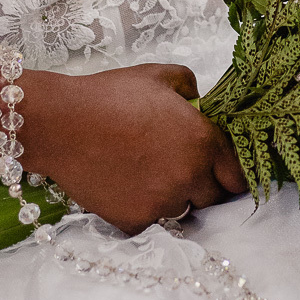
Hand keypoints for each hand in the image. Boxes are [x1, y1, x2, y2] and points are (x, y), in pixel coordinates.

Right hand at [25, 62, 246, 232]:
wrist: (61, 123)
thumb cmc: (111, 95)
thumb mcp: (159, 76)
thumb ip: (190, 87)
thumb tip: (198, 101)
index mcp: (203, 142)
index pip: (238, 176)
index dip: (231, 173)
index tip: (222, 170)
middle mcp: (189, 177)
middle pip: (214, 198)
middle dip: (204, 185)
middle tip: (181, 169)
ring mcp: (162, 203)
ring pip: (183, 210)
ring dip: (174, 198)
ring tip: (149, 175)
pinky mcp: (134, 221)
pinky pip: (151, 222)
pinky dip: (143, 210)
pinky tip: (127, 187)